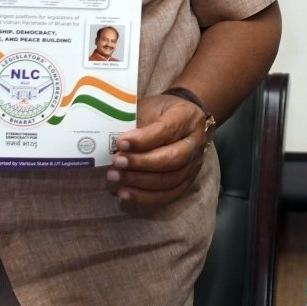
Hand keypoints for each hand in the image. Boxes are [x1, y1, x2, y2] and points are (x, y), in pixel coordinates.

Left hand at [109, 94, 209, 208]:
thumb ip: (134, 124)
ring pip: (170, 180)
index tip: (120, 143)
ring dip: (139, 181)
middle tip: (116, 162)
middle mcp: (196, 142)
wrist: (179, 119)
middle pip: (172, 159)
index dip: (144, 140)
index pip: (168, 130)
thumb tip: (110, 145)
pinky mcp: (187, 181)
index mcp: (187, 117)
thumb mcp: (148, 108)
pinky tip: (125, 193)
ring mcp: (194, 164)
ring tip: (115, 177)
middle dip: (141, 163)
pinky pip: (168, 195)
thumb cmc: (159, 112)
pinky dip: (145, 197)